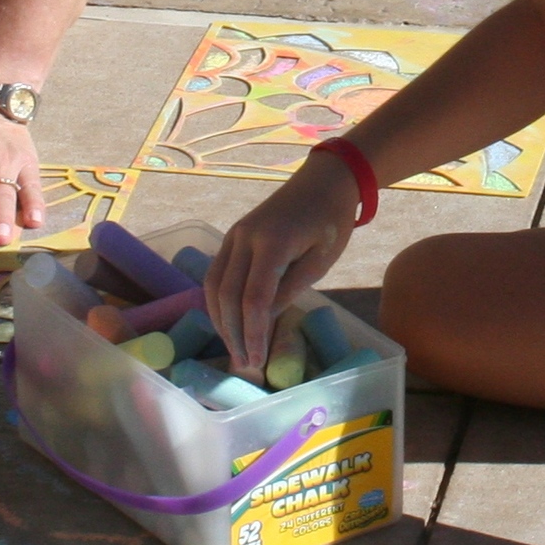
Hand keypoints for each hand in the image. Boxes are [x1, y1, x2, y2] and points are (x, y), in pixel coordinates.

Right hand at [204, 150, 360, 373]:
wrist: (322, 181)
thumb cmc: (330, 221)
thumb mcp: (321, 260)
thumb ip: (291, 289)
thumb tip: (263, 321)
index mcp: (274, 243)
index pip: (254, 298)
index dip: (253, 333)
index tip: (257, 360)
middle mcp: (245, 238)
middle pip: (228, 295)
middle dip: (234, 333)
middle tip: (245, 363)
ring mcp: (233, 236)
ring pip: (214, 286)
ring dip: (221, 321)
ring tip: (235, 349)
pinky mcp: (231, 237)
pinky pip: (216, 274)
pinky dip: (218, 302)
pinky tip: (228, 322)